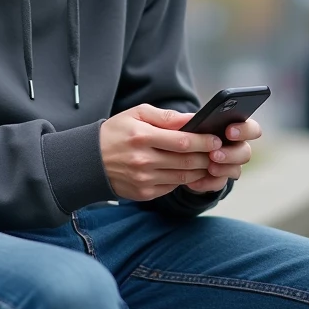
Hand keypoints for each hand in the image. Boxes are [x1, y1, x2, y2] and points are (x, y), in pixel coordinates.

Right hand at [100, 105, 222, 200]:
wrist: (89, 160)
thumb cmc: (116, 132)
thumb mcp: (136, 114)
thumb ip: (166, 116)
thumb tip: (193, 118)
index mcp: (142, 137)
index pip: (183, 141)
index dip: (204, 141)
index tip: (216, 139)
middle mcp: (143, 160)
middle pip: (186, 161)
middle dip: (206, 157)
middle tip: (218, 152)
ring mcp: (144, 180)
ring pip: (183, 177)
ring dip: (200, 170)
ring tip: (208, 161)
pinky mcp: (144, 193)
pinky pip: (172, 187)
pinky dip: (185, 180)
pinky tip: (190, 171)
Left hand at [184, 118, 262, 193]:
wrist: (177, 156)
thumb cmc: (184, 133)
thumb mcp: (182, 124)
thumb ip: (185, 119)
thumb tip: (191, 119)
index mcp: (233, 128)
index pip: (251, 128)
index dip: (244, 130)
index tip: (229, 131)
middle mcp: (236, 147)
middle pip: (246, 152)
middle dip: (231, 154)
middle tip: (214, 155)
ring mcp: (230, 165)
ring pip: (236, 170)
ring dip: (223, 169)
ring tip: (209, 168)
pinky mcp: (220, 179)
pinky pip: (220, 184)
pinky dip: (207, 183)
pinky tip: (194, 181)